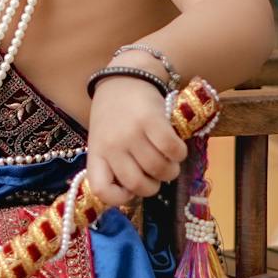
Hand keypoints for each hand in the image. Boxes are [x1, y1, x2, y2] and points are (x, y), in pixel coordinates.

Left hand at [84, 76, 185, 209]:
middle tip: (158, 176)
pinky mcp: (152, 120)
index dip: (120, 198)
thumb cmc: (114, 115)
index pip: (102, 189)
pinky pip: (171, 149)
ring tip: (170, 163)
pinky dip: (180, 154)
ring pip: (158, 169)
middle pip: (138, 183)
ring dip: (170, 171)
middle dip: (154, 186)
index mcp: (97, 153)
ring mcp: (131, 133)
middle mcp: (112, 145)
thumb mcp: (104, 141)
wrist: (124, 78)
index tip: (130, 191)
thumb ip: (114, 165)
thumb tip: (135, 192)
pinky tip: (177, 150)